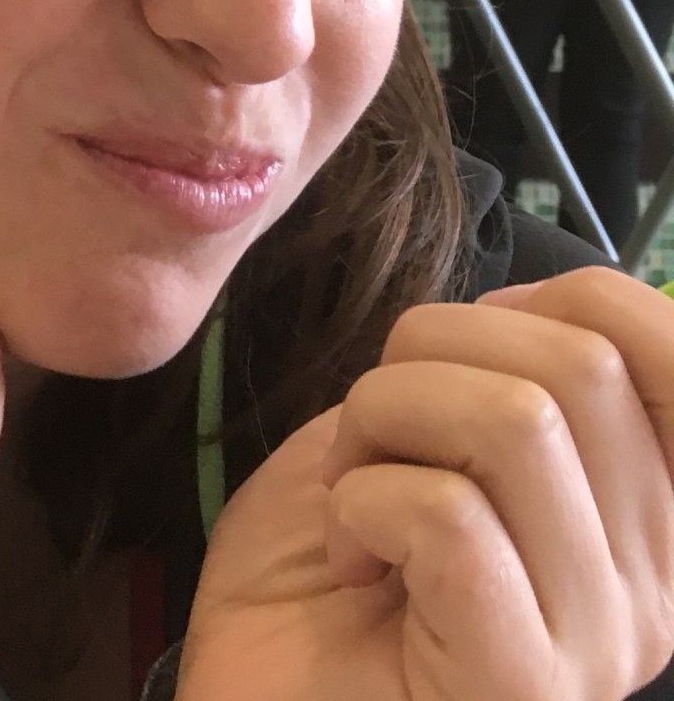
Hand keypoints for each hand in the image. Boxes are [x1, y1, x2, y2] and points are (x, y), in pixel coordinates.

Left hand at [180, 266, 673, 700]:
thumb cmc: (321, 573)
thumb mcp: (412, 437)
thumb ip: (490, 372)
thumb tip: (538, 298)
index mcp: (644, 511)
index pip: (671, 347)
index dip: (562, 299)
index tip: (464, 351)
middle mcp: (656, 582)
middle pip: (579, 360)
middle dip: (427, 350)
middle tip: (373, 434)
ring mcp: (599, 642)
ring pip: (516, 419)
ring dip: (381, 420)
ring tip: (353, 494)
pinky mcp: (520, 685)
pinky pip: (449, 516)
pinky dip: (363, 502)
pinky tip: (351, 560)